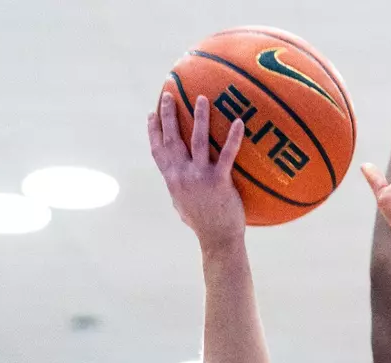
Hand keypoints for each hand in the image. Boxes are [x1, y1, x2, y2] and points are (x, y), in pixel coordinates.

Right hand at [148, 93, 246, 250]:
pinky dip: (233, 137)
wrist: (217, 239)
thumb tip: (176, 178)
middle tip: (169, 94)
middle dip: (169, 115)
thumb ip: (179, 187)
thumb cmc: (202, 223)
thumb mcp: (182, 204)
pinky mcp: (219, 181)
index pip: (158, 150)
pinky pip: (228, 154)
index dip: (154, 131)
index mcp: (172, 179)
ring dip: (199, 117)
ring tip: (202, 98)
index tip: (152, 113)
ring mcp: (200, 177)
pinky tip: (239, 122)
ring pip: (198, 140)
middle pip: (172, 139)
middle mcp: (182, 175)